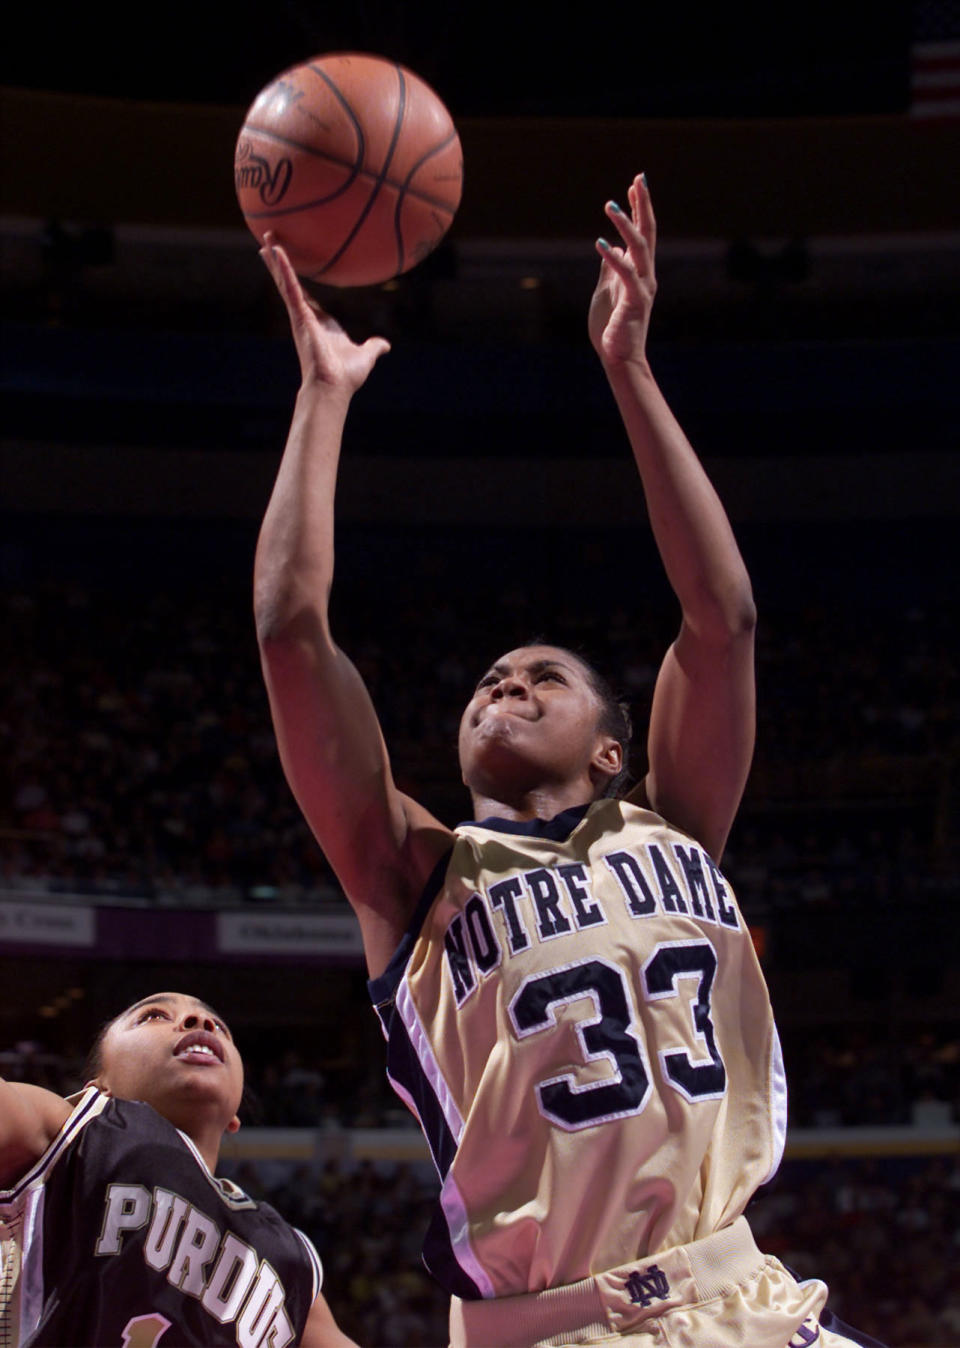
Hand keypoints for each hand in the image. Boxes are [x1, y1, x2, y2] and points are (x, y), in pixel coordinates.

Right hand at [260, 234, 389, 393]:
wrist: (334, 387)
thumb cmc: (345, 376)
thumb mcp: (364, 355)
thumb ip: (373, 347)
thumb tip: (384, 345)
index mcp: (319, 321)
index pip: (302, 293)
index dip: (293, 277)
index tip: (286, 262)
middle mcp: (305, 316)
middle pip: (288, 282)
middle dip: (279, 261)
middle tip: (269, 237)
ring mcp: (300, 315)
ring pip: (285, 280)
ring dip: (276, 258)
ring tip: (266, 234)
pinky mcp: (299, 316)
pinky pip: (290, 287)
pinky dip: (284, 269)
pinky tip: (276, 251)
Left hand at [588, 174, 656, 367]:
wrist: (619, 358)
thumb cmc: (612, 329)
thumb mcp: (607, 290)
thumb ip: (611, 269)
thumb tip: (611, 247)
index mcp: (639, 272)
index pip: (642, 234)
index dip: (638, 208)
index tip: (635, 185)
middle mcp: (645, 276)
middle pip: (647, 233)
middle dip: (643, 205)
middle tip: (639, 179)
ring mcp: (642, 288)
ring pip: (639, 249)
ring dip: (625, 226)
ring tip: (610, 205)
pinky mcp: (635, 302)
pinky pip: (626, 275)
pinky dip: (614, 258)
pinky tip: (601, 243)